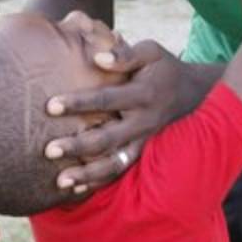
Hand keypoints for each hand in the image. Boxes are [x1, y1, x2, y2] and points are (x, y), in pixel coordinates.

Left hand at [43, 40, 206, 191]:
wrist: (192, 93)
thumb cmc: (162, 67)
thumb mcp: (151, 51)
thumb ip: (125, 54)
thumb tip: (97, 58)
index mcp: (143, 95)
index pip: (106, 100)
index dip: (79, 103)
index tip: (50, 106)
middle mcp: (143, 122)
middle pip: (108, 139)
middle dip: (78, 146)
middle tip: (49, 150)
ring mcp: (143, 141)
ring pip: (115, 163)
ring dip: (88, 174)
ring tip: (61, 181)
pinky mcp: (141, 152)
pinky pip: (121, 171)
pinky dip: (100, 182)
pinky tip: (76, 190)